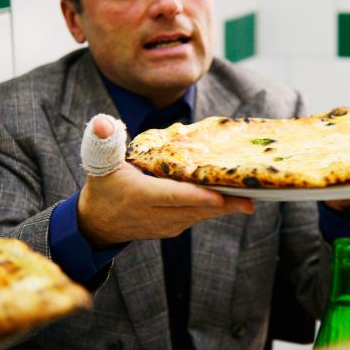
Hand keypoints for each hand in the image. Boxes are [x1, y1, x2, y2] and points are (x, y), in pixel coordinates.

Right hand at [78, 117, 253, 246]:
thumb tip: (103, 121)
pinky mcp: (175, 227)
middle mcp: (156, 214)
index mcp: (140, 196)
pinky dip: (215, 208)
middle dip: (224, 204)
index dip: (196, 197)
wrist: (98, 224)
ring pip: (200, 215)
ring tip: (251, 195)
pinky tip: (234, 198)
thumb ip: (103, 141)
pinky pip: (198, 217)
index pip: (172, 196)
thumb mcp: (98, 162)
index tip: (219, 196)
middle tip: (252, 196)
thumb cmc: (103, 186)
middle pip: (195, 208)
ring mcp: (167, 224)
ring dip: (225, 207)